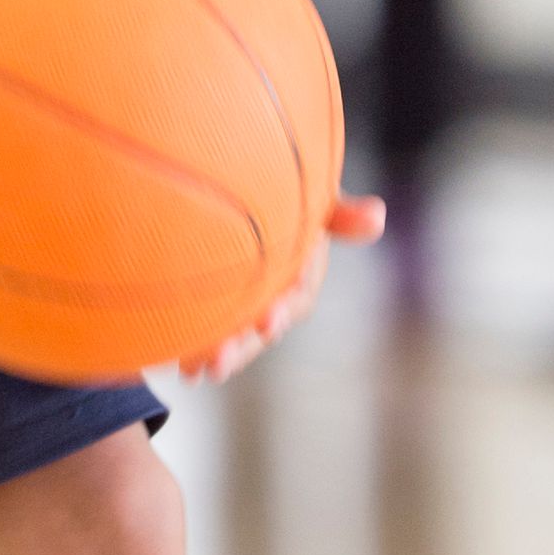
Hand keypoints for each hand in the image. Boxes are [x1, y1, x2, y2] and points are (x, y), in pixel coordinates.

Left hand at [182, 194, 384, 383]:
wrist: (248, 181)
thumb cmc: (291, 190)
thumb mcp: (318, 198)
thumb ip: (340, 213)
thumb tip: (377, 217)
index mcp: (300, 276)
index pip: (295, 297)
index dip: (283, 309)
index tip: (268, 320)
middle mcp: (275, 296)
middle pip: (258, 327)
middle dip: (240, 347)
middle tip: (216, 364)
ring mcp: (246, 302)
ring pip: (232, 334)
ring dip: (214, 354)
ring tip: (191, 373)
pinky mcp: (220, 304)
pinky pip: (207, 328)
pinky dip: (192, 346)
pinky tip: (176, 367)